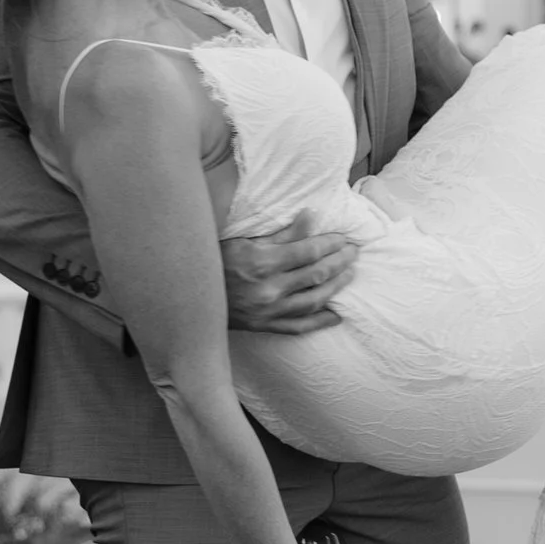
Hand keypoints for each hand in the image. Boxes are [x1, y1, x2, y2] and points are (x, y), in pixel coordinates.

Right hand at [221, 216, 360, 332]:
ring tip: (350, 274)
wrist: (190, 295)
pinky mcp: (264, 326)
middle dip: (340, 262)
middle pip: (316, 274)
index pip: (308, 251)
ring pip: (313, 300)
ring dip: (336, 287)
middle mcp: (268, 288)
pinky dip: (320, 321)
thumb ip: (280, 233)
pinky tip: (337, 315)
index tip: (343, 238)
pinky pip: (299, 327)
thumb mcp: (243, 239)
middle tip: (354, 252)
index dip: (330, 244)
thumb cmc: (214, 259)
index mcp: (262, 262)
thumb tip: (311, 217)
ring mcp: (268, 311)